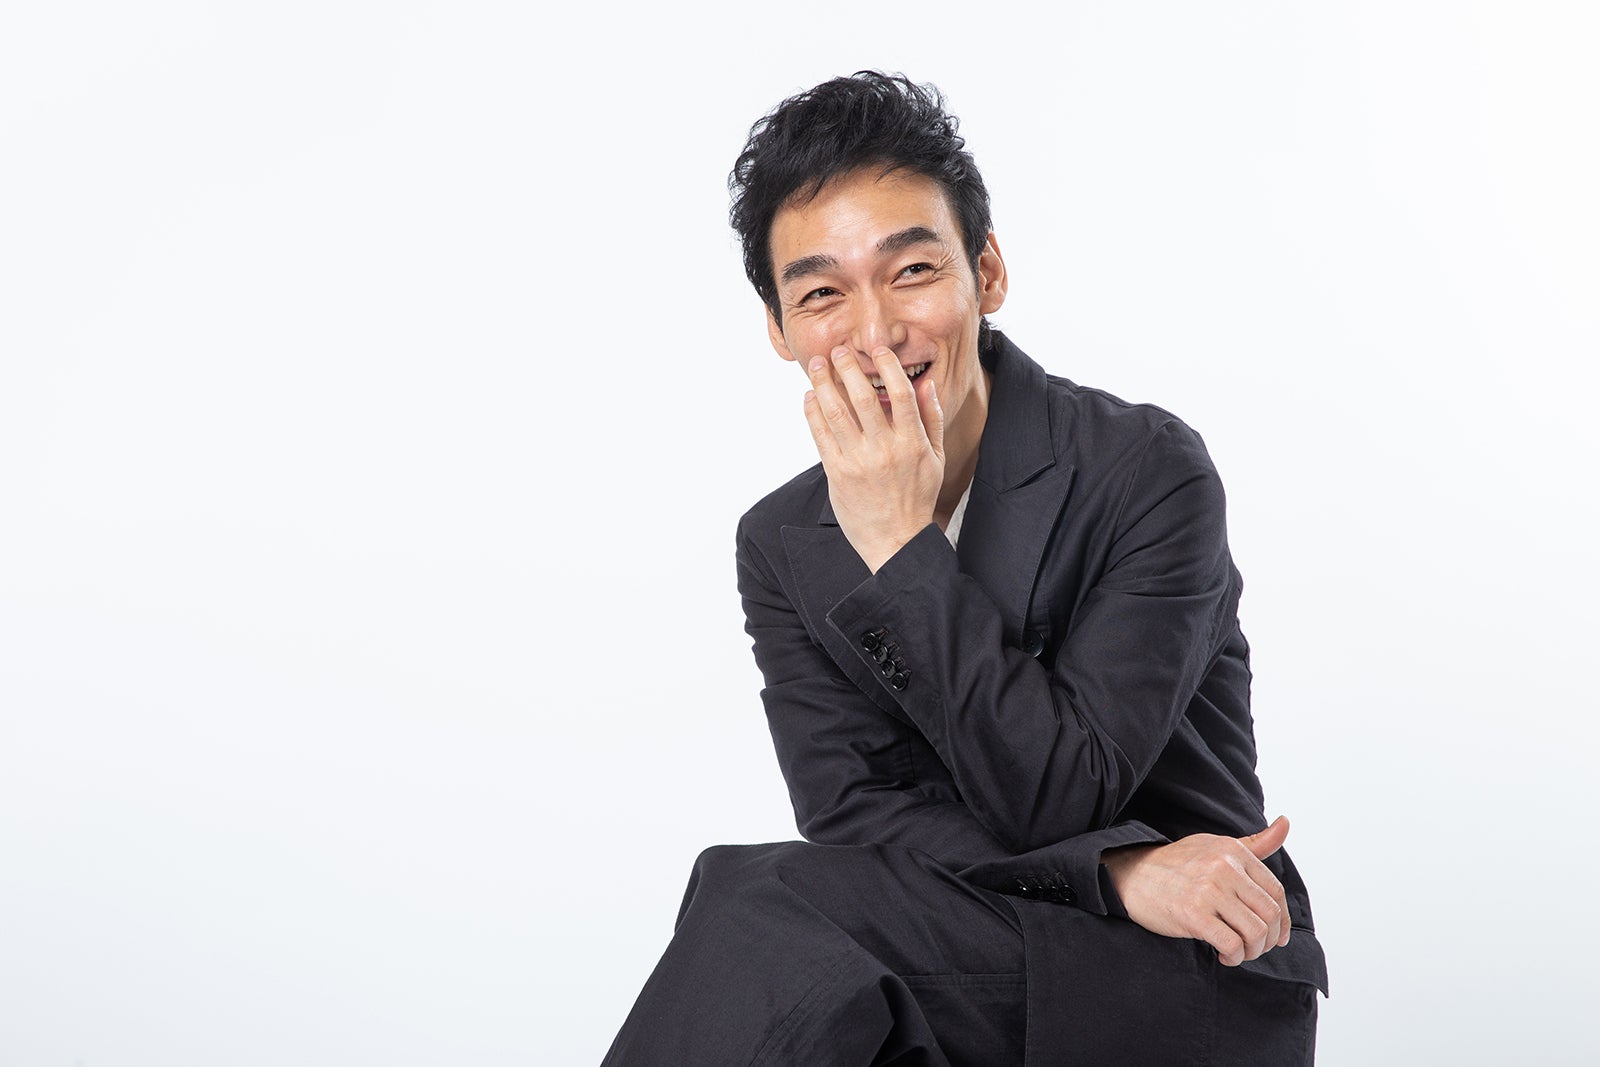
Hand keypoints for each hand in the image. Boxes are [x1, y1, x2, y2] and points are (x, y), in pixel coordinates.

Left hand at [803, 345, 944, 571]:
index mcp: (912, 442)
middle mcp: (885, 449)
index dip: (887, 366)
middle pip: (863, 397)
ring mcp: (859, 462)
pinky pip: (821, 436)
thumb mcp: (936, 458)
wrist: (896, 540)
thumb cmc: (917, 497)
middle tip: (838, 350)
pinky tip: (810, 397)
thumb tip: (926, 385)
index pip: (900, 393)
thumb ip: (931, 419)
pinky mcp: (837, 474)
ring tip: (817, 366)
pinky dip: (813, 412)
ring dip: (824, 384)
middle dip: (848, 368)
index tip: (877, 349)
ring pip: (837, 413)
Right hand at [1102, 816, 1293, 966]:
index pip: (1276, 891)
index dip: (1282, 920)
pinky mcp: (1193, 914)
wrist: (1131, 875)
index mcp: (1233, 851)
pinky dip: (1234, 956)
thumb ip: (1255, 843)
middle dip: (1269, 939)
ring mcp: (1208, 890)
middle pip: (1270, 914)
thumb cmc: (1176, 864)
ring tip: (1239, 952)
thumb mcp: (1216, 847)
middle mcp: (1224, 867)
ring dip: (1252, 951)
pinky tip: (1224, 955)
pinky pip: (1232, 944)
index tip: (1277, 935)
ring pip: (1255, 932)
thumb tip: (1286, 823)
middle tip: (1256, 948)